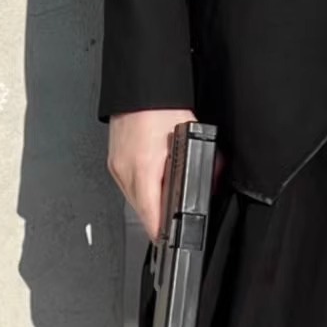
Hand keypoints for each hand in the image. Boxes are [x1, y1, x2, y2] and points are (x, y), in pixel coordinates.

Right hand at [106, 109, 228, 241]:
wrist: (139, 84)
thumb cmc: (161, 104)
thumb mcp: (190, 135)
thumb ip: (203, 161)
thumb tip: (213, 179)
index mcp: (144, 167)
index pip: (150, 215)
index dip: (163, 232)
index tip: (171, 241)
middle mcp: (125, 170)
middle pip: (142, 212)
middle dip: (159, 219)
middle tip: (174, 223)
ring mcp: (116, 167)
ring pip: (134, 201)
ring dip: (150, 205)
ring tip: (165, 201)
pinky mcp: (113, 162)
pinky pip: (128, 187)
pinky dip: (142, 191)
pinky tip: (153, 183)